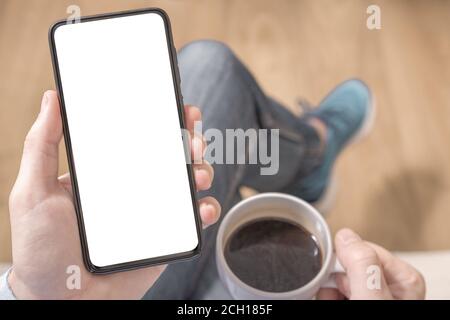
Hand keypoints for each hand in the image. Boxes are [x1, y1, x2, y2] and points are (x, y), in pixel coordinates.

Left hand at [8, 90, 220, 298]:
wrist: (64, 300)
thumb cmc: (42, 249)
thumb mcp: (33, 191)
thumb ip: (41, 144)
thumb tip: (52, 98)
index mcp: (109, 171)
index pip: (140, 136)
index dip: (163, 118)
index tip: (178, 107)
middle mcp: (135, 187)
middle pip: (172, 155)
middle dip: (191, 140)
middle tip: (193, 140)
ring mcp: (154, 210)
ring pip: (189, 181)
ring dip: (202, 170)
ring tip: (197, 174)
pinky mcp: (168, 235)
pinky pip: (195, 218)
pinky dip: (207, 208)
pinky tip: (201, 207)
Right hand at [317, 228, 424, 299]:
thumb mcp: (371, 298)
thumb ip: (362, 264)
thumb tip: (346, 235)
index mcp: (405, 279)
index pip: (363, 248)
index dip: (343, 257)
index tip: (332, 269)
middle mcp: (393, 288)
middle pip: (350, 265)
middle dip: (333, 275)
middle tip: (329, 286)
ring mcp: (375, 297)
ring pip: (341, 280)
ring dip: (328, 286)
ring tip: (326, 294)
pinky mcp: (360, 301)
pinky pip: (337, 291)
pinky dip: (328, 294)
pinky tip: (325, 297)